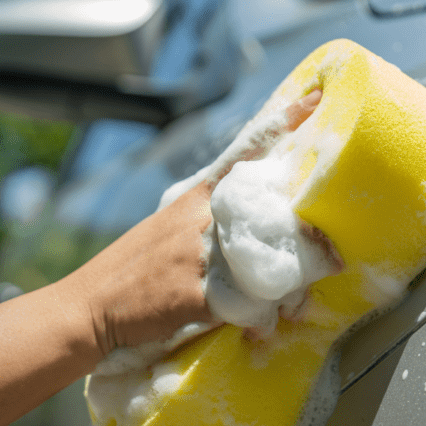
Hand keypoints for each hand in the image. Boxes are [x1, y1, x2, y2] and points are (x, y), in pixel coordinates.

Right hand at [60, 89, 322, 354]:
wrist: (91, 305)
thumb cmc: (136, 268)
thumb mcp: (172, 227)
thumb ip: (213, 221)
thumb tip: (264, 227)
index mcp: (198, 196)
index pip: (245, 152)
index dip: (282, 124)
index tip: (317, 97)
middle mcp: (202, 217)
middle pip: (274, 212)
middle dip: (308, 234)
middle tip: (333, 257)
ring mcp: (198, 253)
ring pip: (269, 263)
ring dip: (288, 291)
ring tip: (298, 305)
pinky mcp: (195, 293)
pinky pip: (248, 305)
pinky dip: (259, 319)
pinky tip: (260, 328)